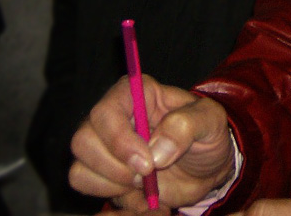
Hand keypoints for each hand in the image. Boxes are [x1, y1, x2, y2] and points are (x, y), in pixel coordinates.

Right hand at [70, 75, 235, 210]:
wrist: (207, 166)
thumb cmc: (207, 134)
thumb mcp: (210, 121)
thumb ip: (186, 126)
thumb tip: (156, 151)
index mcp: (136, 93)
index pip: (105, 112)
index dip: (119, 140)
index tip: (147, 164)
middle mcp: (113, 117)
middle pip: (83, 140)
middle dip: (115, 167)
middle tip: (148, 176)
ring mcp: (104, 146)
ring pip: (80, 167)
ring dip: (113, 184)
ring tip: (147, 183)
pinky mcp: (103, 173)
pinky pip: (86, 187)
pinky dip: (113, 197)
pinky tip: (141, 195)